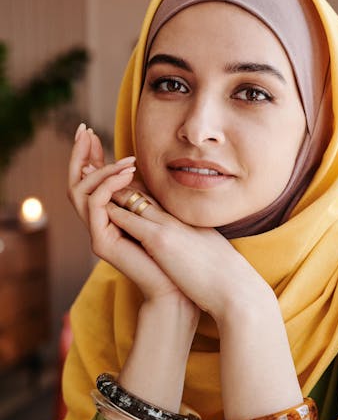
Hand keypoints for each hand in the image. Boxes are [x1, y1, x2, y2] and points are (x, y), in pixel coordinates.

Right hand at [68, 124, 194, 306]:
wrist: (179, 288)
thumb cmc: (176, 255)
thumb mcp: (161, 214)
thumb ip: (146, 194)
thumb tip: (143, 167)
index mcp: (111, 215)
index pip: (91, 180)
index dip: (89, 156)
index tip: (92, 132)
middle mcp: (99, 223)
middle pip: (76, 183)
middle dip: (80, 155)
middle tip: (85, 131)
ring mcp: (97, 233)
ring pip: (81, 191)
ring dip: (101, 169)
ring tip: (126, 160)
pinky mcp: (101, 243)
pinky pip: (95, 206)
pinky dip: (108, 186)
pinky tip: (127, 173)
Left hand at [108, 187, 270, 321]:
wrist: (236, 290)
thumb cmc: (226, 279)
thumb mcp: (209, 255)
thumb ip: (196, 247)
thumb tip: (189, 252)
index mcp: (188, 222)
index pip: (156, 200)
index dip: (135, 190)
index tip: (119, 186)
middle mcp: (177, 218)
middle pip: (142, 192)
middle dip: (118, 182)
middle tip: (96, 172)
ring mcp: (168, 226)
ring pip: (132, 199)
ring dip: (109, 190)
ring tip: (89, 183)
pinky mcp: (160, 239)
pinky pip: (129, 218)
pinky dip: (112, 211)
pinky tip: (97, 209)